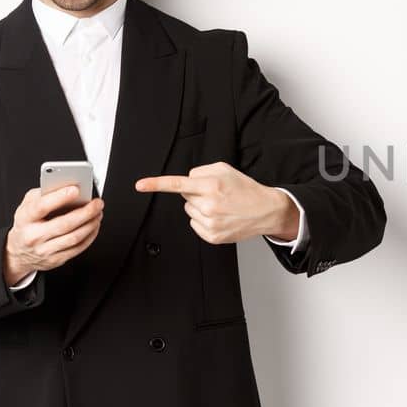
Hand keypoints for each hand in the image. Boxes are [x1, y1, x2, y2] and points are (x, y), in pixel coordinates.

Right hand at [3, 185, 104, 285]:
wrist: (19, 251)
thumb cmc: (27, 223)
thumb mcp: (27, 204)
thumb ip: (44, 193)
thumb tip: (67, 186)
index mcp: (25, 218)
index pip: (41, 206)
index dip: (59, 197)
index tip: (76, 189)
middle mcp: (33, 236)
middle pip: (64, 224)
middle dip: (85, 212)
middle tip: (97, 203)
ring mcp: (45, 250)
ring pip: (74, 237)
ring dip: (91, 224)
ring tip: (98, 213)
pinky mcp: (55, 260)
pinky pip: (78, 248)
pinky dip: (90, 235)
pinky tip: (94, 225)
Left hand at [135, 161, 297, 244]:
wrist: (266, 210)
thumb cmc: (246, 189)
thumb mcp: (225, 169)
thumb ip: (201, 171)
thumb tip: (187, 181)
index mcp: (212, 186)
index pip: (178, 184)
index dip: (156, 184)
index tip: (140, 185)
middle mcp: (209, 205)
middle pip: (185, 197)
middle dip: (196, 194)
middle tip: (216, 194)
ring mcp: (210, 223)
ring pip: (189, 211)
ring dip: (200, 208)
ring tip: (220, 207)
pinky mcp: (212, 236)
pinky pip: (194, 224)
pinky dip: (203, 220)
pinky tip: (220, 218)